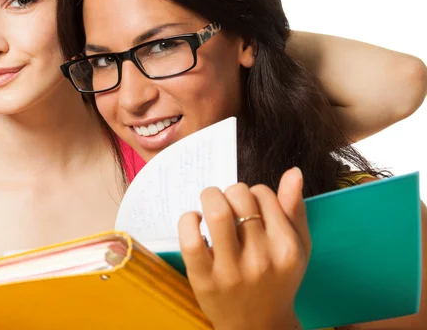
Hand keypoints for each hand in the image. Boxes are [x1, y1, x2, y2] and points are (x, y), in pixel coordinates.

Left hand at [178, 167, 310, 329]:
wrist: (259, 326)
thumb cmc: (278, 281)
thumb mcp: (298, 249)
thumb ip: (295, 210)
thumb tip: (294, 172)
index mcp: (286, 247)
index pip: (263, 194)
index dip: (253, 193)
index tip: (250, 208)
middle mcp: (261, 258)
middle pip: (239, 196)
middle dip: (230, 192)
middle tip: (228, 205)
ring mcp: (231, 270)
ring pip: (216, 211)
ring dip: (209, 196)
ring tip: (210, 204)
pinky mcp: (204, 279)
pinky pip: (190, 238)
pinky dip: (188, 220)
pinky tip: (195, 222)